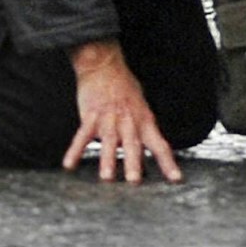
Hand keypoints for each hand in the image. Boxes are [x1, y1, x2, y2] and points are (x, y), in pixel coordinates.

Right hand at [61, 39, 182, 183]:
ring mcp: (108, 120)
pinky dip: (75, 151)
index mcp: (144, 121)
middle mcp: (128, 122)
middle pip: (132, 145)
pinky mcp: (90, 116)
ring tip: (106, 177)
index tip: (176, 179)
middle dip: (133, 163)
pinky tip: (69, 164)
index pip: (160, 145)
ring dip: (108, 160)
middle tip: (134, 181)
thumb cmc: (124, 86)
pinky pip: (82, 136)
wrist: (104, 65)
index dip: (168, 163)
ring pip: (109, 142)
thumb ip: (142, 128)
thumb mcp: (141, 106)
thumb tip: (145, 149)